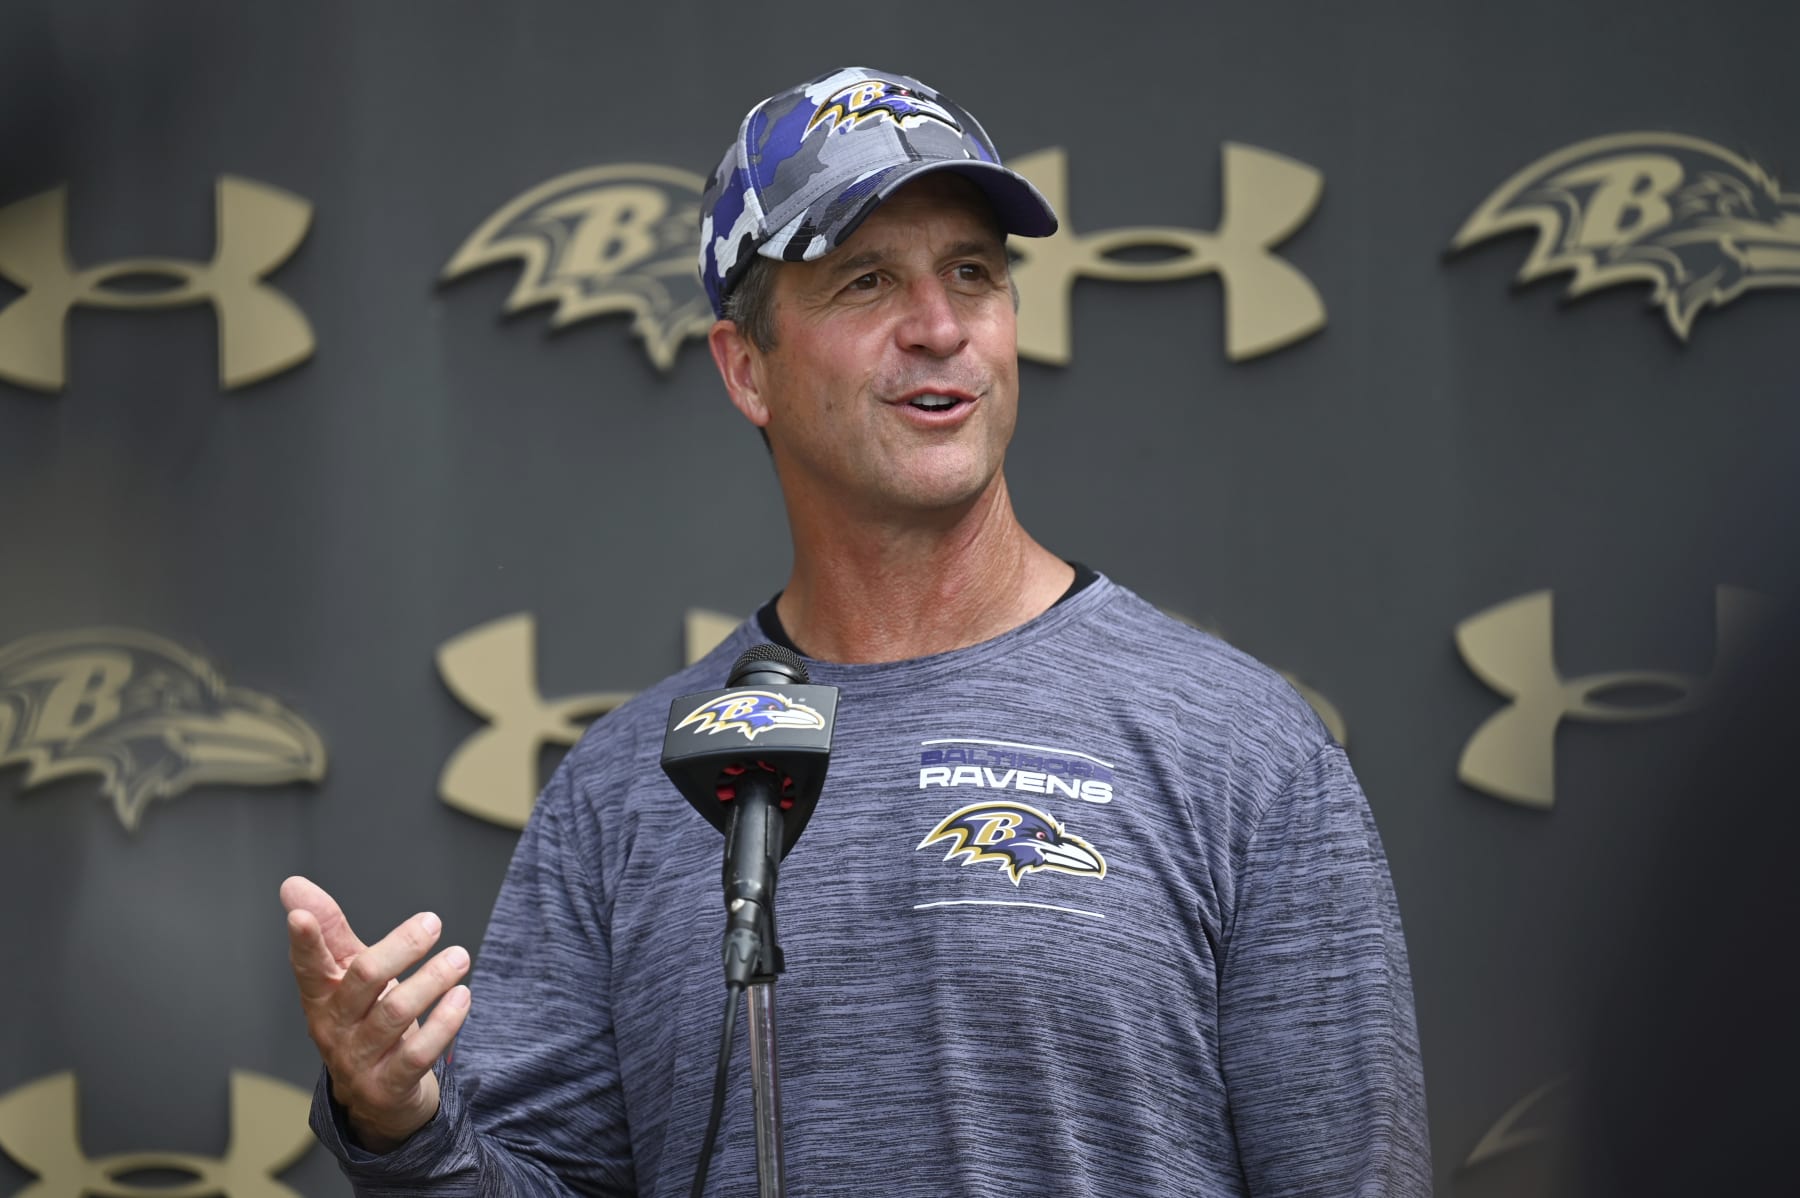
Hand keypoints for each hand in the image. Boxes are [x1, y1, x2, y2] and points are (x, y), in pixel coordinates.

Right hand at [281, 875, 471, 1151]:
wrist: (378, 1096)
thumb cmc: (362, 1020)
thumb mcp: (345, 976)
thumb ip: (328, 931)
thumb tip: (294, 885)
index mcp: (321, 996)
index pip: (308, 965)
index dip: (304, 942)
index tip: (301, 916)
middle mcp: (334, 1028)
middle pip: (363, 979)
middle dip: (400, 947)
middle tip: (432, 922)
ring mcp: (360, 1060)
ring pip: (395, 1012)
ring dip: (432, 979)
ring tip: (459, 957)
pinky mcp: (389, 1085)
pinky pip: (418, 1052)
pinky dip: (444, 1022)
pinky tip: (462, 996)